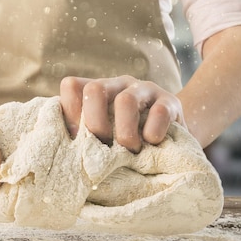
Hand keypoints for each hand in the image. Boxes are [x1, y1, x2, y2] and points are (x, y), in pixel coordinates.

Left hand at [59, 75, 186, 152]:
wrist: (173, 139)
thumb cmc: (129, 142)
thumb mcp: (105, 136)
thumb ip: (86, 137)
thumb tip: (67, 156)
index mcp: (98, 91)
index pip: (72, 86)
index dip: (70, 112)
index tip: (78, 138)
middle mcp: (118, 85)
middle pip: (94, 90)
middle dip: (96, 124)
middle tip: (105, 147)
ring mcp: (145, 90)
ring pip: (126, 101)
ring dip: (125, 133)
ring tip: (131, 151)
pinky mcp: (170, 102)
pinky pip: (159, 112)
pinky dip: (152, 133)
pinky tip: (152, 143)